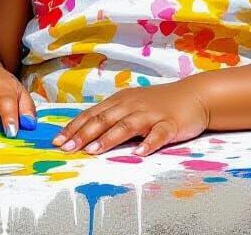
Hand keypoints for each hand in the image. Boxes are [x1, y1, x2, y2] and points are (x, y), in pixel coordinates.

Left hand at [50, 83, 208, 156]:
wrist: (193, 96)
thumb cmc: (159, 104)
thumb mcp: (132, 106)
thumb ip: (112, 117)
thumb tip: (85, 133)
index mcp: (120, 101)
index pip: (92, 114)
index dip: (74, 127)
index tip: (57, 140)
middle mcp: (132, 105)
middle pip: (104, 119)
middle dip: (83, 134)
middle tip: (67, 148)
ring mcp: (151, 114)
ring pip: (127, 125)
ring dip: (109, 138)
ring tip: (93, 150)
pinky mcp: (170, 124)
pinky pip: (159, 134)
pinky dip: (149, 143)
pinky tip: (140, 153)